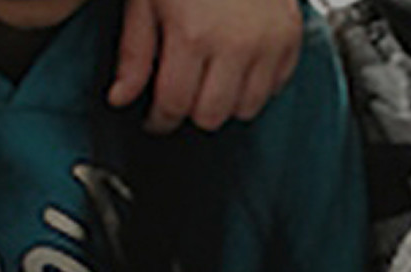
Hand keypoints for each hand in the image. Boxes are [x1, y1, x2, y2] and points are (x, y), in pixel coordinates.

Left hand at [109, 0, 303, 132]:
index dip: (159, 120)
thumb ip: (134, 54)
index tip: (155, 118)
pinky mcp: (290, 40)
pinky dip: (254, 87)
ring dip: (224, 104)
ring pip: (246, 110)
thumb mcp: (146, 1)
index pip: (173, 105)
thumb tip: (120, 98)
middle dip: (190, 112)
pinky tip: (237, 68)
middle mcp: (234, 45)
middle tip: (182, 96)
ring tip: (211, 81)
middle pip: (211, 116)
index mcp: (192, 36)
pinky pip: (274, 89)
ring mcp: (267, 44)